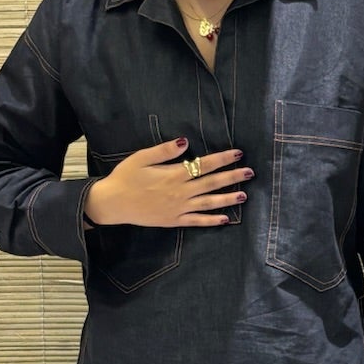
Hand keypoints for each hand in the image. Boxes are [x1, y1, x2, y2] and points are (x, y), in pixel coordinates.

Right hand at [84, 137, 251, 228]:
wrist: (112, 204)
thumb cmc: (125, 177)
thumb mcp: (140, 158)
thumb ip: (163, 150)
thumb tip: (185, 141)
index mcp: (173, 175)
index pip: (203, 165)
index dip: (222, 159)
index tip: (238, 153)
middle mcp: (180, 192)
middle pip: (211, 183)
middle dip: (232, 177)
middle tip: (250, 172)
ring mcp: (178, 208)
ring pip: (208, 203)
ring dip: (227, 199)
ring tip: (244, 195)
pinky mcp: (173, 220)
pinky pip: (196, 221)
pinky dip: (212, 220)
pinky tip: (226, 219)